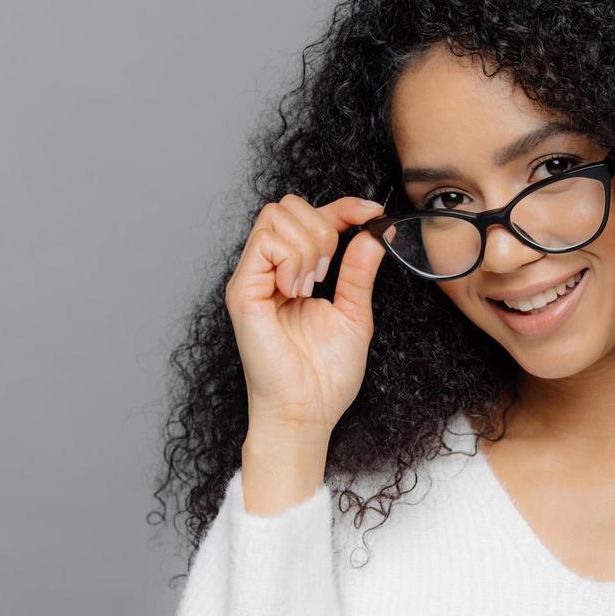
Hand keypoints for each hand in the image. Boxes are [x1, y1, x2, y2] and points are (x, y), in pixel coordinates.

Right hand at [223, 192, 389, 435]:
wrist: (307, 410)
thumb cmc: (325, 374)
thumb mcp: (354, 313)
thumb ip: (359, 272)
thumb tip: (372, 234)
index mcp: (294, 273)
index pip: (312, 217)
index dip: (343, 206)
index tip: (372, 213)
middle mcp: (269, 270)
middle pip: (288, 205)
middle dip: (323, 227)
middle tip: (328, 274)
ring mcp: (252, 278)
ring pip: (276, 215)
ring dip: (307, 246)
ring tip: (311, 287)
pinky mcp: (242, 290)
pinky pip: (265, 242)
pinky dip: (291, 260)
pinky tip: (296, 292)